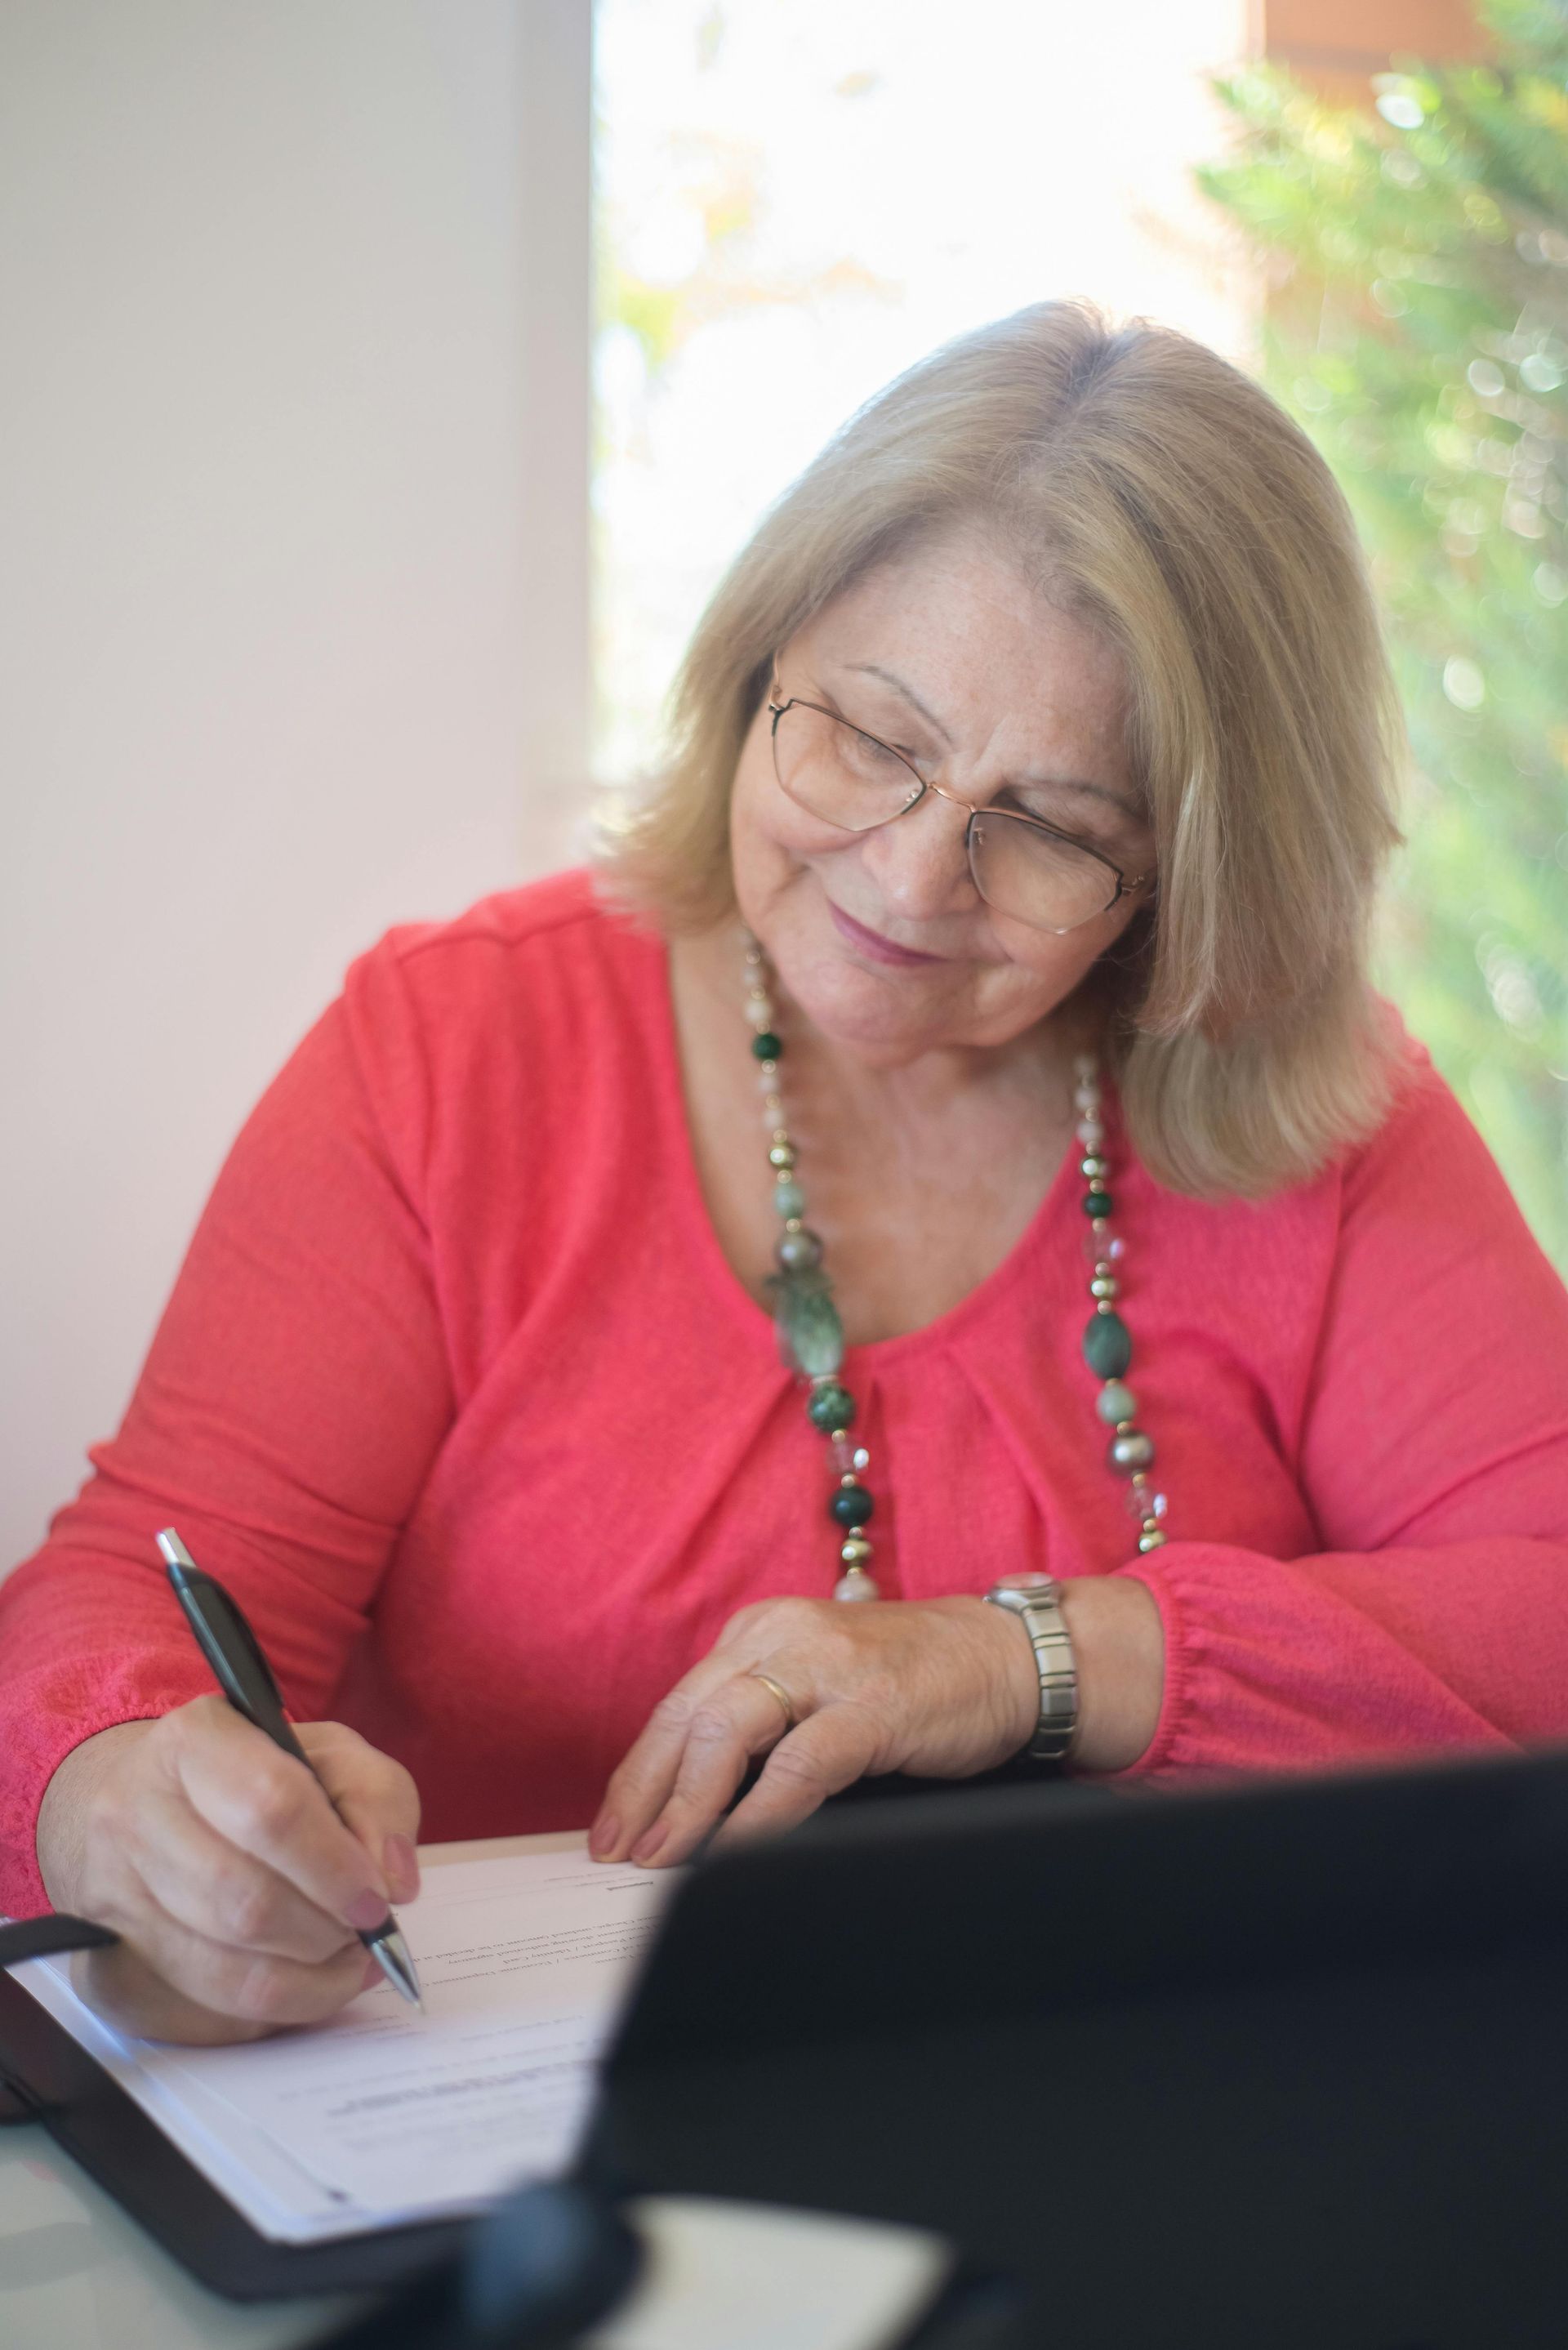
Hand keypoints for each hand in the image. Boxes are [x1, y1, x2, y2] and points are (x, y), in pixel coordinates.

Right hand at [36, 1696, 420, 2044]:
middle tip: (364, 1932)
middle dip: (324, 1931)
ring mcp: (116, 1886)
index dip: (335, 1867)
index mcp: (197, 1739)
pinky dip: (273, 2005)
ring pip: (222, 1965)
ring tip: (346, 1958)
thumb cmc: (256, 1775)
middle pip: (244, 1900)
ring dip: (306, 1976)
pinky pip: (203, 2004)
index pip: (271, 1808)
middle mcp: (139, 1809)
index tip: (378, 1899)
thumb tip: (393, 1881)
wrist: (151, 1798)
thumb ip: (377, 1799)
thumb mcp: (330, 1754)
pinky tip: (310, 1981)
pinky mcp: (116, 1952)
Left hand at [589, 1593, 1042, 1869]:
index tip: (614, 1826)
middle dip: (644, 1791)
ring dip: (687, 1803)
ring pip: (727, 1730)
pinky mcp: (873, 1704)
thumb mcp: (820, 1684)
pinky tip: (734, 1849)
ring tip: (663, 1857)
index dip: (639, 1770)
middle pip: (688, 1716)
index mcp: (762, 1631)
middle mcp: (783, 1636)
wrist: (1009, 1658)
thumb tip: (693, 1801)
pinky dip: (758, 1812)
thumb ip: (764, 1721)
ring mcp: (828, 1666)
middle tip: (619, 1853)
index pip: (680, 1704)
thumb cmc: (914, 1681)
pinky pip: (798, 1763)